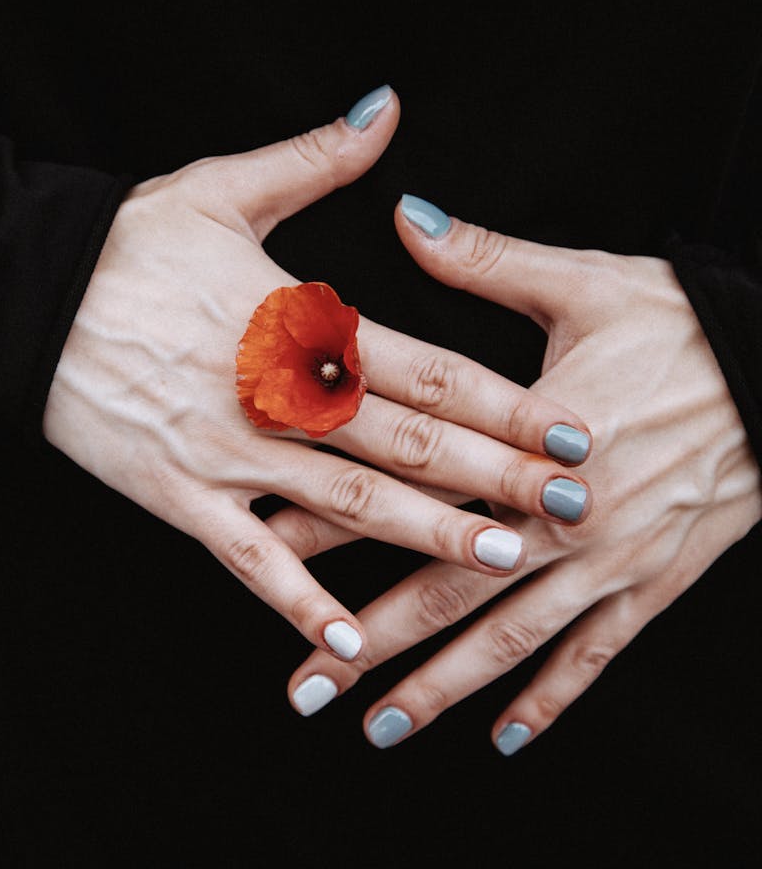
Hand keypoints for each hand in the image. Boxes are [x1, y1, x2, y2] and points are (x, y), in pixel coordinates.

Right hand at [43, 93, 590, 662]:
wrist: (26, 295)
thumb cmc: (129, 247)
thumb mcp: (221, 188)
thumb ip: (317, 160)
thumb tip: (386, 110)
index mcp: (300, 322)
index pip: (427, 369)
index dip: (505, 404)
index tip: (569, 435)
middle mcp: (280, 395)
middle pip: (409, 442)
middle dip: (496, 478)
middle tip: (570, 510)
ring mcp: (230, 452)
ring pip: (347, 504)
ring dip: (425, 535)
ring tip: (497, 562)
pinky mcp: (180, 496)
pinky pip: (248, 558)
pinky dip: (296, 599)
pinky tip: (346, 640)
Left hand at [280, 198, 761, 747]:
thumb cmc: (684, 327)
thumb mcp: (583, 285)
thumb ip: (484, 261)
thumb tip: (406, 215)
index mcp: (526, 446)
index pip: (408, 493)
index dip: (334, 526)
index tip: (268, 556)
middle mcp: (559, 520)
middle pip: (445, 591)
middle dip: (367, 642)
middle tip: (304, 684)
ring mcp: (608, 562)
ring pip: (507, 641)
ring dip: (440, 689)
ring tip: (379, 727)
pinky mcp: (653, 583)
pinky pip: (595, 655)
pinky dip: (551, 700)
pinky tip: (507, 736)